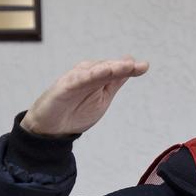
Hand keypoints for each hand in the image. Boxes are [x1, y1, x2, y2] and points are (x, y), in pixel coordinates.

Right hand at [20, 56, 148, 136]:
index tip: (144, 66)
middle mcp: (87, 74)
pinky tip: (101, 73)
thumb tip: (131, 67)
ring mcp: (75, 79)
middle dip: (121, 66)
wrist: (52, 129)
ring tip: (124, 66)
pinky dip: (89, 75)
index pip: (115, 70)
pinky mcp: (63, 87)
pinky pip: (77, 80)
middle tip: (136, 66)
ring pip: (94, 71)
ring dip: (109, 67)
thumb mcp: (102, 98)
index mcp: (97, 77)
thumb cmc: (76, 112)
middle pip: (106, 67)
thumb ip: (114, 82)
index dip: (129, 68)